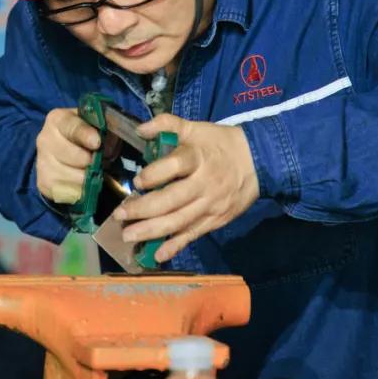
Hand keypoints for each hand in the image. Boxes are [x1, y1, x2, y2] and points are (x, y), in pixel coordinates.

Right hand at [35, 107, 101, 203]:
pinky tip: (84, 184)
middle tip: (100, 162)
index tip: (97, 143)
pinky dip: (80, 190)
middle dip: (89, 160)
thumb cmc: (83, 137)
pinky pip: (67, 191)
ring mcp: (42, 162)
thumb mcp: (93, 126)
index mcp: (58, 119)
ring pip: (70, 176)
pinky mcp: (43, 182)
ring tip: (92, 173)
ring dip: (86, 177)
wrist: (61, 153)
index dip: (85, 135)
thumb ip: (104, 130)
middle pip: (70, 154)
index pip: (71, 127)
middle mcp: (45, 139)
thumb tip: (109, 146)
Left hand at [113, 114, 259, 262]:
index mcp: (199, 157)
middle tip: (120, 216)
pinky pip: (193, 234)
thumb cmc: (219, 144)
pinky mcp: (216, 220)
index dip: (154, 175)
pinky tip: (157, 255)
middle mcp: (204, 184)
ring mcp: (210, 205)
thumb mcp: (196, 128)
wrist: (257, 161)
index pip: (175, 166)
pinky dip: (175, 246)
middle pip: (172, 200)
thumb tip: (140, 128)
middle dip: (143, 210)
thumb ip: (167, 123)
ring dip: (152, 231)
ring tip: (128, 236)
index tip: (138, 182)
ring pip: (179, 221)